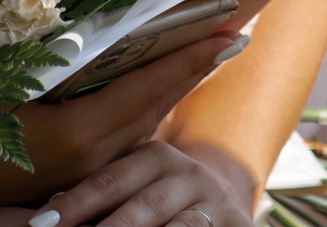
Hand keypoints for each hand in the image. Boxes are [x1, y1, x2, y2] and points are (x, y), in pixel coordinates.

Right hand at [0, 34, 245, 205]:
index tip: (228, 31)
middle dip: (198, 66)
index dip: (191, 57)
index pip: (149, 86)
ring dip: (179, 84)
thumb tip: (92, 39)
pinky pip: (126, 134)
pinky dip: (152, 104)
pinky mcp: (78, 174)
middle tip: (236, 32)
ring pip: (146, 119)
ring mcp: (87, 169)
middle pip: (158, 102)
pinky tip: (166, 84)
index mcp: (76, 133)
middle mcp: (91, 155)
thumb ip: (54, 66)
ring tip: (212, 50)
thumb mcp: (11, 86)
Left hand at [23, 141, 251, 226]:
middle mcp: (189, 172)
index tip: (40, 224)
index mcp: (156, 157)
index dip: (74, 205)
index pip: (109, 181)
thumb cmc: (152, 202)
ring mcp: (215, 201)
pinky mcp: (236, 223)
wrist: (217, 204)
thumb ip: (99, 199)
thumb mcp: (131, 190)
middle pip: (145, 206)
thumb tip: (46, 219)